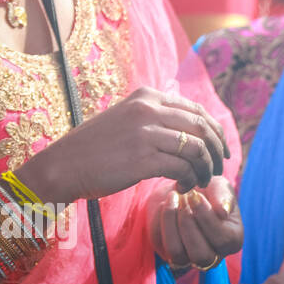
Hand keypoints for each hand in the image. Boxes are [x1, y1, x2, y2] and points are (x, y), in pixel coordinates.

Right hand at [16, 86, 228, 203]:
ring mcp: (145, 133)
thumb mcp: (128, 118)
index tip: (221, 149)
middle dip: (216, 150)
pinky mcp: (142, 159)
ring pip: (196, 149)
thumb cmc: (97, 147)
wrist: (62, 166)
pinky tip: (183, 186)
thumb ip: (157, 115)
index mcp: (148, 96)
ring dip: (205, 168)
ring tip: (200, 181)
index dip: (215, 131)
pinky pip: (182, 168)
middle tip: (219, 168)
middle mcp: (148, 109)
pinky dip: (190, 179)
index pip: (197, 110)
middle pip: (202, 128)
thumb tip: (194, 126)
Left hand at [148, 176, 241, 268]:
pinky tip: (163, 203)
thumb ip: (224, 196)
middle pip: (200, 255)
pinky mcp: (166, 254)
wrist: (182, 192)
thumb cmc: (207, 191)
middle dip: (188, 223)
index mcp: (232, 241)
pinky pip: (158, 243)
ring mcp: (187, 259)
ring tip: (172, 198)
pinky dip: (159, 220)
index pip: (223, 239)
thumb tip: (223, 211)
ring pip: (176, 252)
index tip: (195, 195)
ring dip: (171, 221)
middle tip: (183, 198)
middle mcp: (212, 256)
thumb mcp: (219, 186)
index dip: (207, 217)